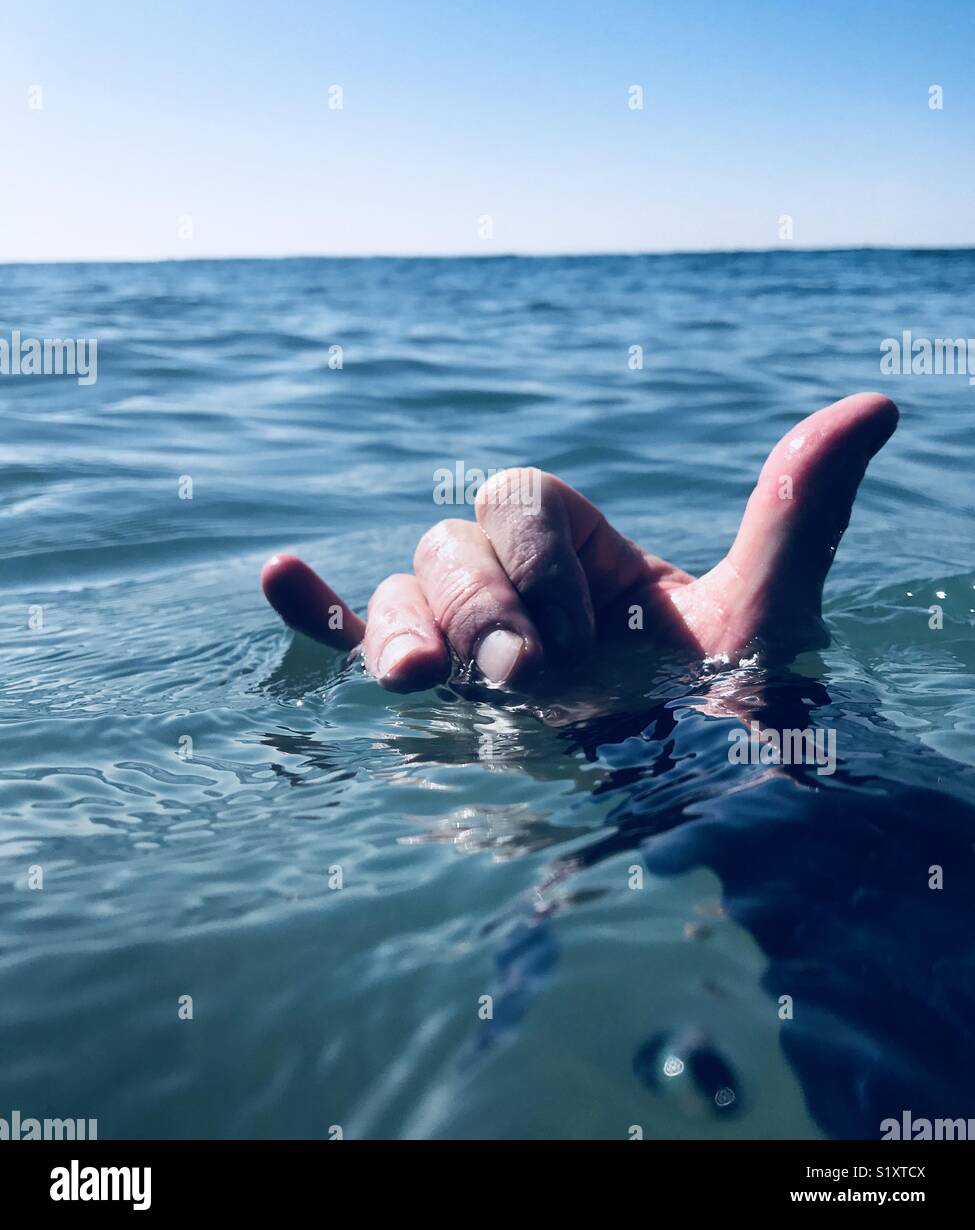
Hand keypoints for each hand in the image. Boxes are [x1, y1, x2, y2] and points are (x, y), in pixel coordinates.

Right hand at [261, 392, 897, 692]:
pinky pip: (351, 638)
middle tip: (524, 679)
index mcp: (586, 554)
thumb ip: (798, 509)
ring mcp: (474, 644)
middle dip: (477, 606)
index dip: (535, 558)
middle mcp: (522, 591)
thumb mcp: (765, 617)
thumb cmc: (741, 725)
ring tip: (422, 680)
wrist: (707, 827)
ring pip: (399, 595)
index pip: (519, 498)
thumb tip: (874, 405)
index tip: (588, 637)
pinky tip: (276, 579)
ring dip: (396, 630)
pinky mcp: (439, 700)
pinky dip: (313, 615)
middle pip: (448, 544)